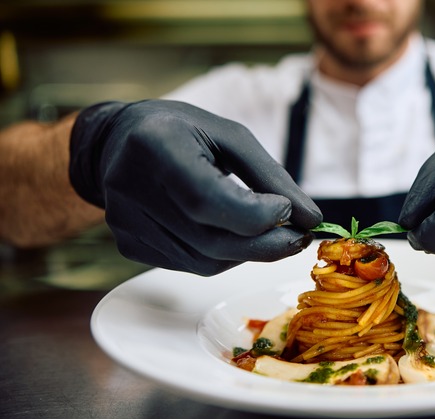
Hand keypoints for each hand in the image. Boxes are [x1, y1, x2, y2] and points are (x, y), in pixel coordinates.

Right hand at [70, 99, 321, 274]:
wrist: (117, 141)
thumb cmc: (182, 131)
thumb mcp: (231, 136)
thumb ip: (271, 176)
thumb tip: (311, 217)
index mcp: (156, 147)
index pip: (208, 200)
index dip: (256, 214)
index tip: (288, 209)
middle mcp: (132, 189)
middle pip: (211, 240)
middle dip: (267, 244)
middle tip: (299, 236)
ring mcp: (126, 224)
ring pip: (207, 261)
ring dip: (249, 251)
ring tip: (270, 231)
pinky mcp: (130, 246)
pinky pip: (192, 264)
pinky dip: (224, 254)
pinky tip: (232, 232)